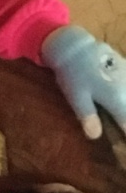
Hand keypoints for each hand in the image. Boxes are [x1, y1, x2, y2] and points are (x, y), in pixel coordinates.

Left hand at [41, 25, 125, 139]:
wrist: (74, 46)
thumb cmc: (73, 74)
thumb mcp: (76, 97)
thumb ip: (88, 116)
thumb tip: (95, 137)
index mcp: (117, 99)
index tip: (122, 146)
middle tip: (121, 130)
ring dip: (125, 108)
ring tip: (119, 116)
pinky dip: (125, 96)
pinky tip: (120, 100)